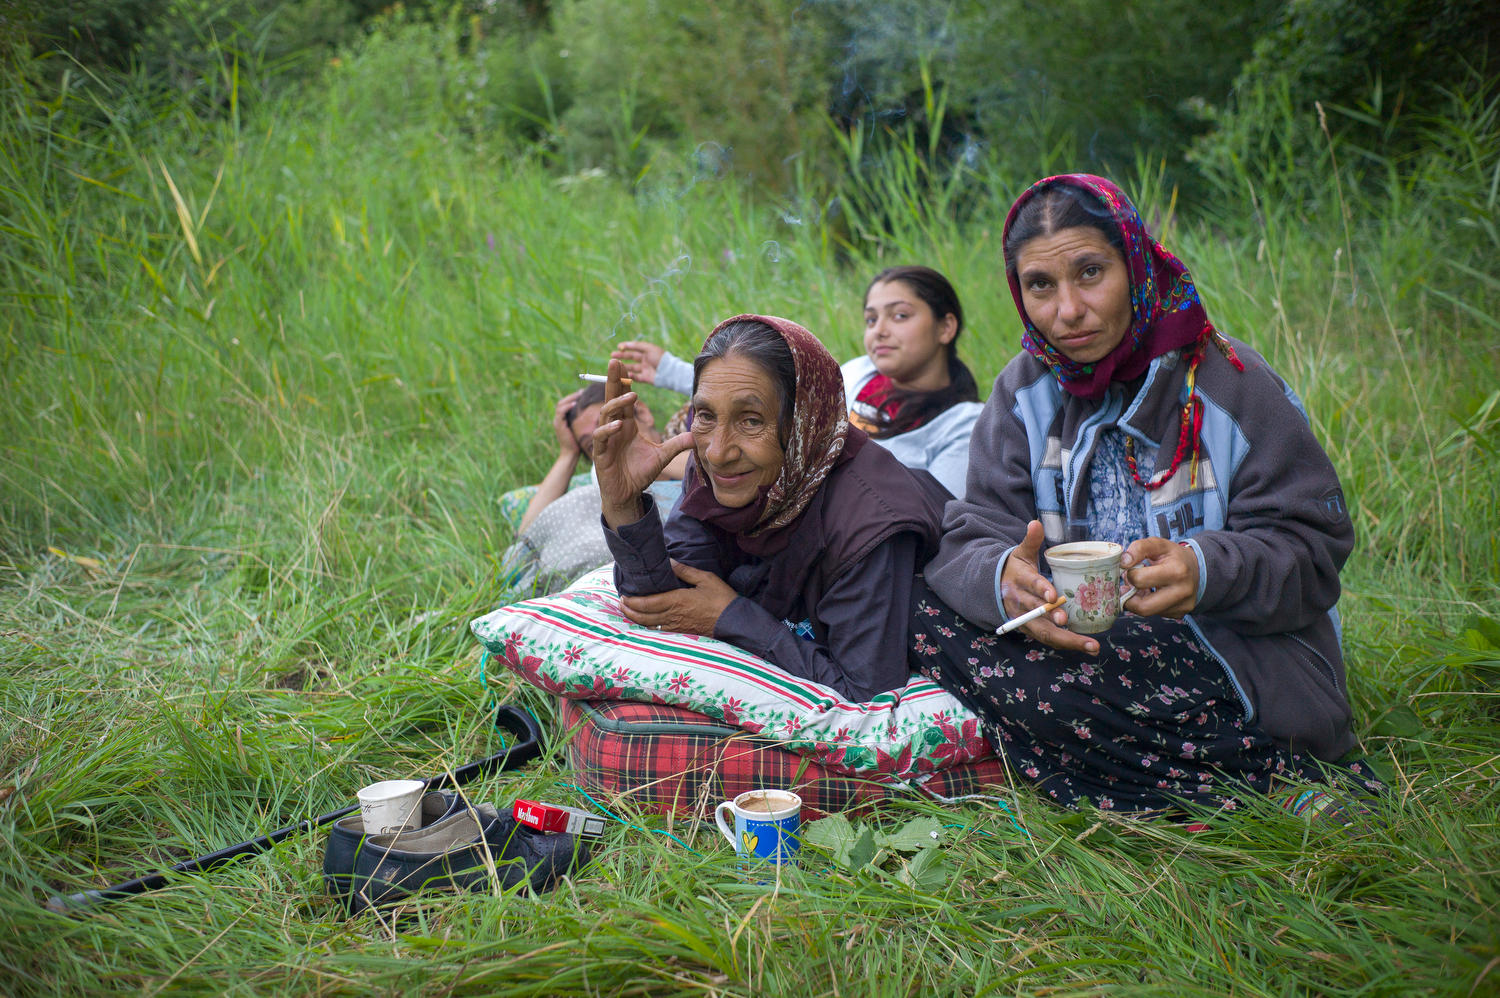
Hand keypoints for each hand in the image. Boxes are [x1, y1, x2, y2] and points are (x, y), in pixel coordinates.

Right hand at [550, 389, 582, 456]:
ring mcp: (557, 422)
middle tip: (582, 391)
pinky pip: (560, 413)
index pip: (565, 404)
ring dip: (570, 399)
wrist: (571, 454)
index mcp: (563, 419)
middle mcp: (558, 419)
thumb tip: (592, 412)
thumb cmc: (578, 444)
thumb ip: (582, 420)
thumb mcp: (581, 429)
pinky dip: (567, 407)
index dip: (573, 397)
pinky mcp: (559, 426)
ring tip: (579, 395)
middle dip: (572, 396)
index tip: (583, 393)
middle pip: (562, 402)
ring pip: (560, 405)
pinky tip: (574, 404)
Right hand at [593, 359, 691, 526]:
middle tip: (615, 361)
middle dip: (613, 380)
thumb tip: (696, 436)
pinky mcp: (601, 454)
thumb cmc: (639, 473)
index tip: (627, 366)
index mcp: (627, 425)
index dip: (624, 382)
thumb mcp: (662, 455)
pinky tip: (619, 425)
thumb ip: (677, 444)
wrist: (627, 493)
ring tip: (631, 396)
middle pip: (611, 399)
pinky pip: (601, 438)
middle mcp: (615, 428)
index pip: (624, 399)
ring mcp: (606, 440)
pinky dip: (608, 430)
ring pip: (606, 415)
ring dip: (616, 404)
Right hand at [611, 340, 665, 384]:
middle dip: (622, 357)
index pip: (635, 348)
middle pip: (632, 357)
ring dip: (624, 367)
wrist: (668, 372)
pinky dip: (631, 376)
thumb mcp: (648, 348)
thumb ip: (636, 345)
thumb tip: (623, 345)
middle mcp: (646, 360)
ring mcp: (646, 369)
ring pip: (632, 368)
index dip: (626, 347)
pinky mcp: (646, 378)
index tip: (618, 347)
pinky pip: (636, 377)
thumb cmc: (659, 358)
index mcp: (647, 351)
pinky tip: (626, 374)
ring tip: (616, 366)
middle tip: (612, 356)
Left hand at [621, 561, 736, 635]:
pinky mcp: (682, 633)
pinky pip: (660, 632)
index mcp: (677, 600)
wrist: (734, 622)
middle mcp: (673, 615)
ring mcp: (677, 627)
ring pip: (650, 626)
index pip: (648, 602)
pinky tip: (645, 622)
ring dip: (636, 620)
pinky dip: (648, 627)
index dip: (632, 601)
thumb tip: (669, 562)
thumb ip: (684, 571)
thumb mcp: (705, 579)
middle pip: (644, 617)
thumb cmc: (721, 598)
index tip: (623, 596)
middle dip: (629, 611)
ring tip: (628, 612)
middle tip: (621, 604)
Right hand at [999, 520, 1100, 654]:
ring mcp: (1025, 620)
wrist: (996, 590)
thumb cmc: (1016, 569)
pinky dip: (1068, 643)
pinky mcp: (1031, 631)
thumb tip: (1035, 523)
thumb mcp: (1020, 553)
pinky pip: (1050, 639)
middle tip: (1068, 620)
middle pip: (1036, 615)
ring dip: (1068, 640)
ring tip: (1091, 645)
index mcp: (1019, 581)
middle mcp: (1020, 603)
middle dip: (1053, 619)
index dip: (1041, 590)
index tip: (1054, 596)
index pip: (1031, 585)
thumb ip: (1030, 540)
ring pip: (1045, 633)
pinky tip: (1087, 646)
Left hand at [1120, 538, 1198, 617]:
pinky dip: (1148, 604)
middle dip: (1130, 596)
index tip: (1131, 569)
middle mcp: (1182, 592)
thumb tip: (1123, 562)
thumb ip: (1139, 548)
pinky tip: (1151, 594)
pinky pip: (1155, 614)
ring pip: (1147, 613)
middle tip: (1129, 585)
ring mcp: (1182, 606)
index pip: (1140, 580)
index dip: (1130, 574)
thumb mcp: (1158, 545)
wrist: (1197, 568)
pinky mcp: (1180, 613)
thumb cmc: (1173, 556)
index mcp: (1177, 571)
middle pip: (1143, 607)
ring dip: (1136, 602)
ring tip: (1138, 589)